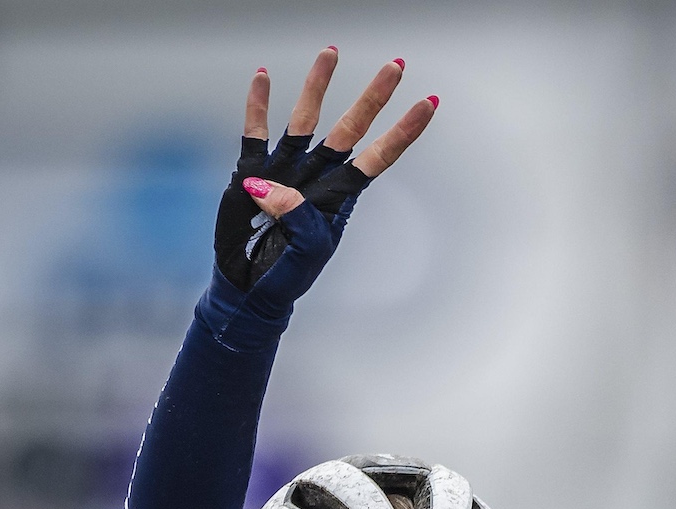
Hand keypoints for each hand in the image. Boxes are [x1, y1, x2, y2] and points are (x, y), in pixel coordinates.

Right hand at [212, 47, 437, 302]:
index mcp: (340, 196)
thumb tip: (271, 185)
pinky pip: (256, 132)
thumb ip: (297, 216)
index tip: (428, 104)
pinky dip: (258, 105)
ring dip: (318, 86)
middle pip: (350, 127)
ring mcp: (285, 170)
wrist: (248, 288)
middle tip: (395, 66)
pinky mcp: (251, 172)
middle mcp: (318, 176)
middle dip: (373, 97)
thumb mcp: (305, 252)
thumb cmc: (285, 276)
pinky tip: (263, 77)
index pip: (379, 156)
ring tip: (331, 53)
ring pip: (306, 118)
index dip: (403, 132)